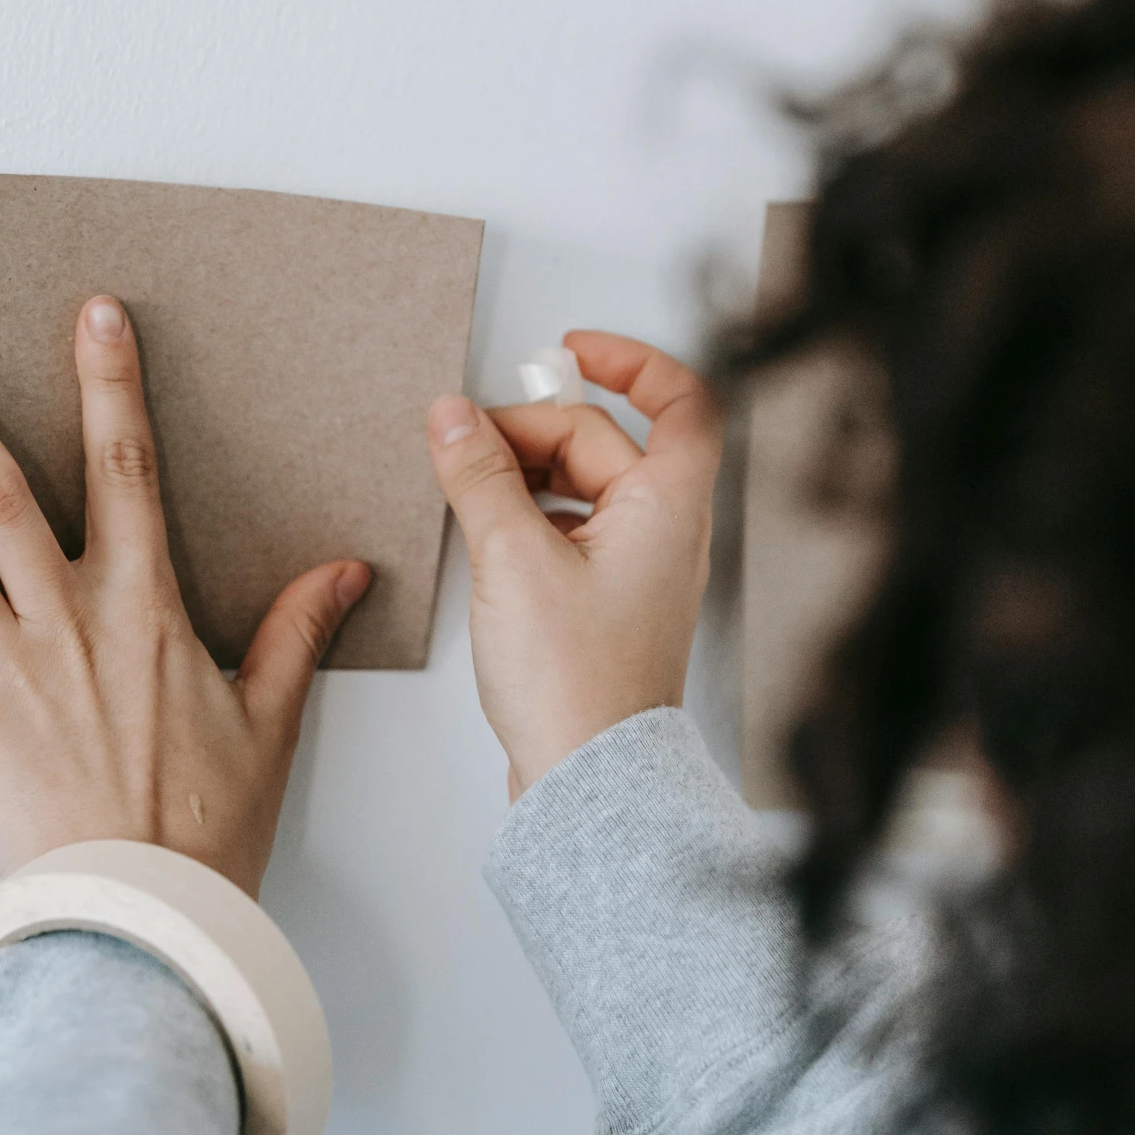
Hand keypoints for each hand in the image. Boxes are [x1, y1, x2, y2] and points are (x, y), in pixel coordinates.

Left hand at [0, 297, 370, 896]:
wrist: (144, 914)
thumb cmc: (205, 825)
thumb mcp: (268, 718)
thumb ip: (295, 631)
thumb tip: (345, 571)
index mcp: (145, 606)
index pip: (127, 466)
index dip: (109, 382)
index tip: (92, 312)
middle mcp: (65, 617)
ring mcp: (1, 664)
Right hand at [427, 332, 721, 798]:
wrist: (587, 781)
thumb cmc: (576, 686)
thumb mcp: (513, 558)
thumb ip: (480, 476)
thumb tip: (453, 416)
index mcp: (668, 507)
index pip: (680, 401)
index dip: (629, 362)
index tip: (569, 353)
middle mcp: (666, 533)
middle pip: (605, 442)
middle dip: (533, 430)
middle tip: (467, 444)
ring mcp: (639, 569)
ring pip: (583, 487)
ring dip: (525, 475)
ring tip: (466, 490)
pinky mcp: (607, 603)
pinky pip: (571, 532)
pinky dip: (528, 518)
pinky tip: (485, 535)